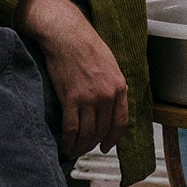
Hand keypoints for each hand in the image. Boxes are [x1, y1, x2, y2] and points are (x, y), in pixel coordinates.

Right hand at [17, 0, 128, 158]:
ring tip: (74, 151)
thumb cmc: (86, 45)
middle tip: (86, 148)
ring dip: (80, 146)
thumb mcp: (110, 64)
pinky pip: (71, 128)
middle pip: (102, 130)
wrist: (67, 35)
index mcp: (119, 87)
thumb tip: (112, 103)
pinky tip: (65, 145)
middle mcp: (107, 96)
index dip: (113, 138)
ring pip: (87, 133)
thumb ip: (113, 85)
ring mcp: (89, 98)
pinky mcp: (70, 99)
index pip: (120, 122)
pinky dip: (68, 140)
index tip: (107, 145)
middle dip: (94, 143)